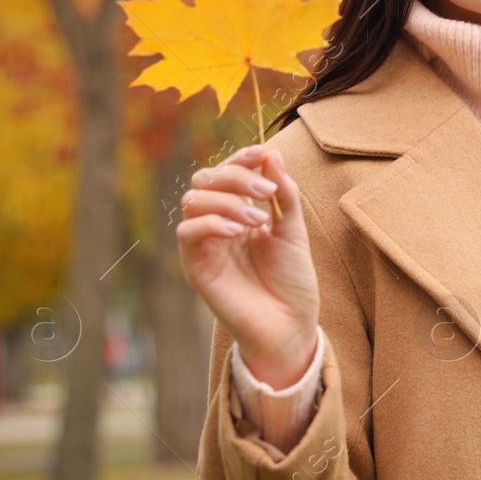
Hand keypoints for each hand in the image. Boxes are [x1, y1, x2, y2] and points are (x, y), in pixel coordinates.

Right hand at [176, 144, 319, 388]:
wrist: (291, 326)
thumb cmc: (293, 282)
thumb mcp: (294, 231)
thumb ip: (283, 194)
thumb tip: (272, 154)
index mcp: (240, 213)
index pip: (226, 173)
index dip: (240, 158)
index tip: (262, 153)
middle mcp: (218, 225)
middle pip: (205, 180)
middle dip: (235, 176)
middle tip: (266, 192)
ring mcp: (205, 245)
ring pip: (193, 201)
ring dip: (227, 200)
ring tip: (258, 220)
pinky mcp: (196, 267)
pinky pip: (186, 232)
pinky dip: (211, 222)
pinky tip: (238, 231)